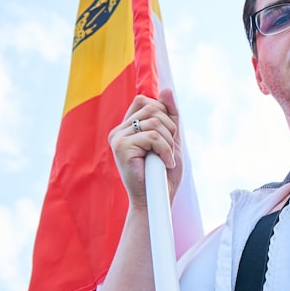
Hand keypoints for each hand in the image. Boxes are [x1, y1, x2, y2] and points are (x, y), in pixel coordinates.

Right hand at [108, 89, 182, 207]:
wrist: (155, 200)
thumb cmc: (162, 174)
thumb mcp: (171, 139)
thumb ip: (170, 116)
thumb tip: (167, 89)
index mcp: (127, 127)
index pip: (145, 100)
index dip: (163, 113)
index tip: (167, 136)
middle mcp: (119, 130)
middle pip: (152, 107)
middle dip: (169, 127)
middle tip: (168, 149)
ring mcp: (118, 138)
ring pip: (154, 121)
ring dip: (168, 142)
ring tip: (166, 159)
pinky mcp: (121, 147)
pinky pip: (152, 136)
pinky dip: (165, 150)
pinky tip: (164, 164)